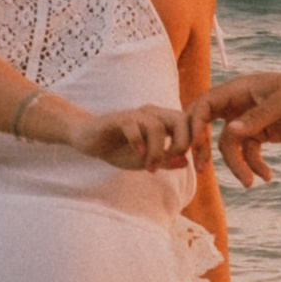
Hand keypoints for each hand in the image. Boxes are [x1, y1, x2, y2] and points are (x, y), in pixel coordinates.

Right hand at [69, 98, 196, 172]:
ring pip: (156, 127)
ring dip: (156, 151)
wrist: (88, 140)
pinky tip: (137, 155)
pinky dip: (138, 143)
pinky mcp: (117, 119)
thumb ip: (165, 161)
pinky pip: (132, 126)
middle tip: (171, 161)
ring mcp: (134, 115)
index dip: (192, 142)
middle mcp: (151, 114)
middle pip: (179, 120)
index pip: (188, 124)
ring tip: (150, 168)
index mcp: (161, 121)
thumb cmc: (118, 149)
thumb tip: (186, 161)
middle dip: (181, 143)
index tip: (181, 161)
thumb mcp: (144, 160)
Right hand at [196, 68, 280, 190]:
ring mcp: (246, 121)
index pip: (204, 105)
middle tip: (200, 168)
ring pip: (229, 146)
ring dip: (237, 165)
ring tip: (250, 183)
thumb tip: (229, 131)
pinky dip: (254, 166)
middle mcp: (236, 105)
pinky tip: (268, 176)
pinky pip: (247, 154)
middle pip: (206, 125)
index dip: (194, 124)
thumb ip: (256, 118)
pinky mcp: (258, 135)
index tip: (192, 145)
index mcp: (237, 90)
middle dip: (202, 147)